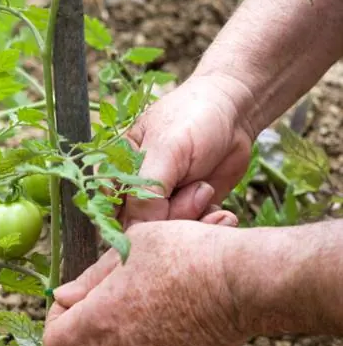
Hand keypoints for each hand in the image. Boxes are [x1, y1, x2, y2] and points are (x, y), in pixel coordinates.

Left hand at [44, 221, 247, 345]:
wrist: (242, 285)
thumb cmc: (187, 254)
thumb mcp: (131, 248)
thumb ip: (91, 278)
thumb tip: (63, 296)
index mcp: (99, 322)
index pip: (54, 344)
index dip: (53, 322)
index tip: (68, 303)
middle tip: (83, 321)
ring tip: (107, 338)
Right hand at [122, 74, 254, 226]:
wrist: (236, 112)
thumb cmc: (193, 119)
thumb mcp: (166, 150)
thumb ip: (146, 191)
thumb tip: (137, 231)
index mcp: (117, 174)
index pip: (110, 214)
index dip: (134, 222)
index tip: (163, 208)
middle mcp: (135, 193)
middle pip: (141, 230)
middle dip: (171, 218)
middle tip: (196, 190)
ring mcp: (163, 204)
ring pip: (168, 234)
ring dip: (191, 218)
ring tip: (205, 189)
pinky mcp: (187, 212)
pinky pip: (189, 233)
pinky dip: (206, 224)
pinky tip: (216, 206)